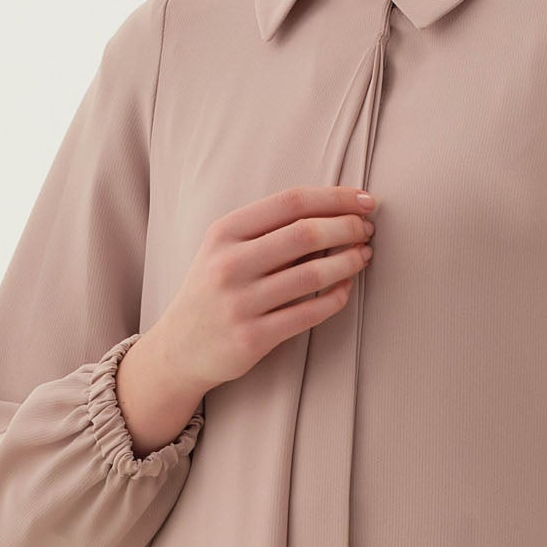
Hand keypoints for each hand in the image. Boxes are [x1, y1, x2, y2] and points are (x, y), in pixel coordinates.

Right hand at [115, 184, 374, 447]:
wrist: (179, 348)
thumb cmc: (213, 290)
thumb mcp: (225, 249)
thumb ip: (268, 230)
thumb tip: (335, 211)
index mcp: (224, 232)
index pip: (291, 202)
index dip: (335, 198)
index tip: (364, 200)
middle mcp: (229, 264)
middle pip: (305, 234)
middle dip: (347, 228)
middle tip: (367, 229)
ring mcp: (240, 303)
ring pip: (311, 275)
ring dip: (348, 262)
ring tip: (364, 255)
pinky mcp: (252, 338)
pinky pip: (309, 314)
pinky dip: (335, 298)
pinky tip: (346, 288)